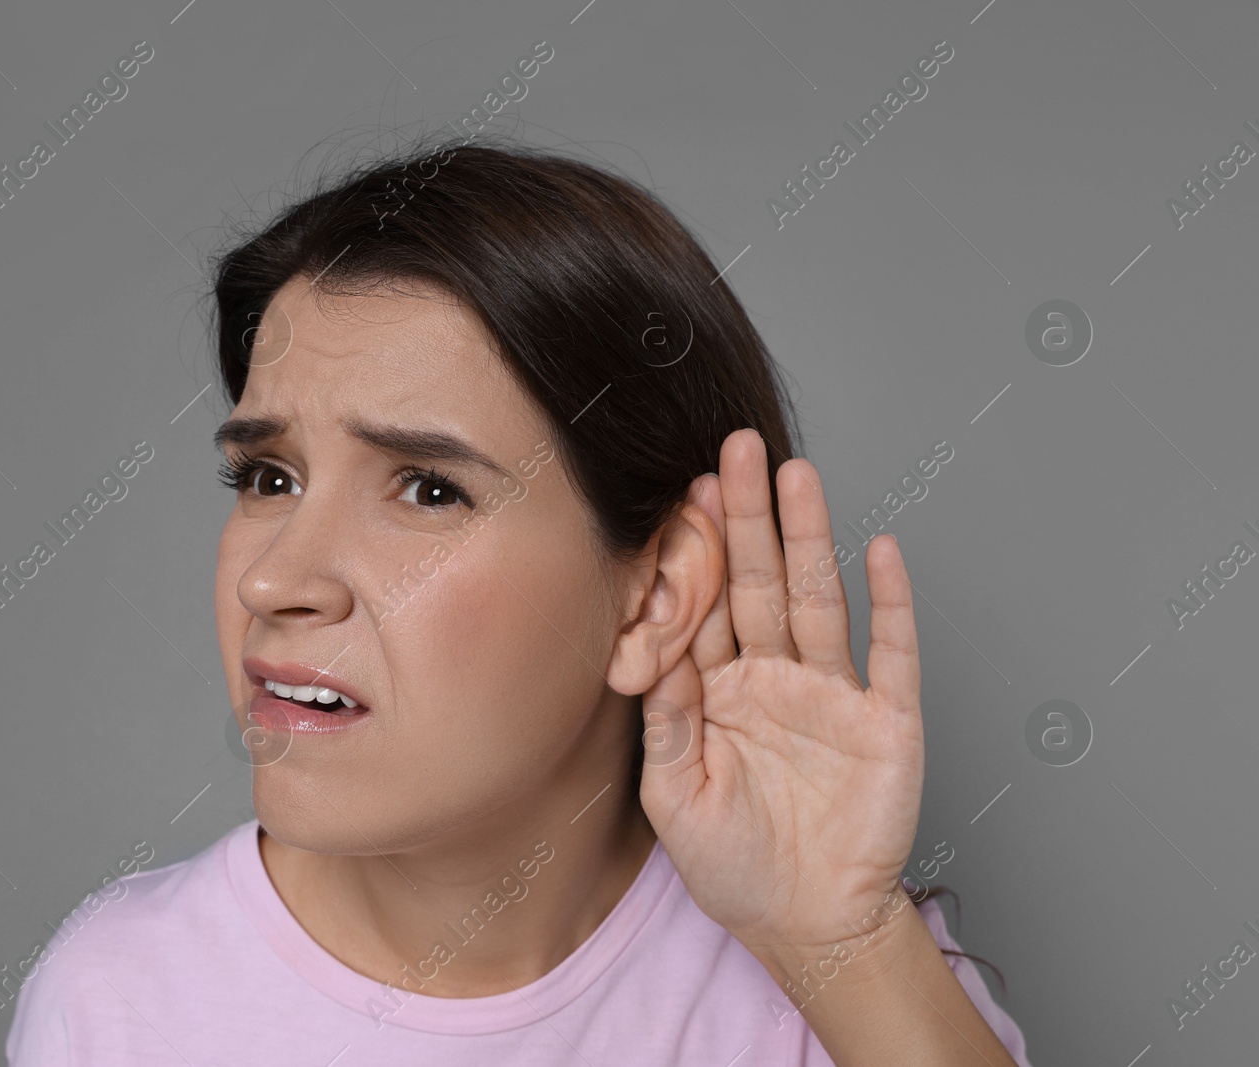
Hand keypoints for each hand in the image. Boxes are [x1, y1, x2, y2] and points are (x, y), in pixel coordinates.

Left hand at [638, 428, 924, 964]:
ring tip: (796, 476)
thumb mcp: (674, 796)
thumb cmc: (736, 867)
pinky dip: (890, 603)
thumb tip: (647, 652)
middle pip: (759, 582)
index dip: (695, 552)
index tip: (681, 491)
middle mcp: (776, 679)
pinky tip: (882, 550)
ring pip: (819, 599)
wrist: (805, 925)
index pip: (705, 608)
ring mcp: (833, 695)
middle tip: (736, 449)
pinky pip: (891, 653)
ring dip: (810, 538)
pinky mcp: (886, 721)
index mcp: (721, 692)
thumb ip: (664, 722)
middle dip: (747, 517)